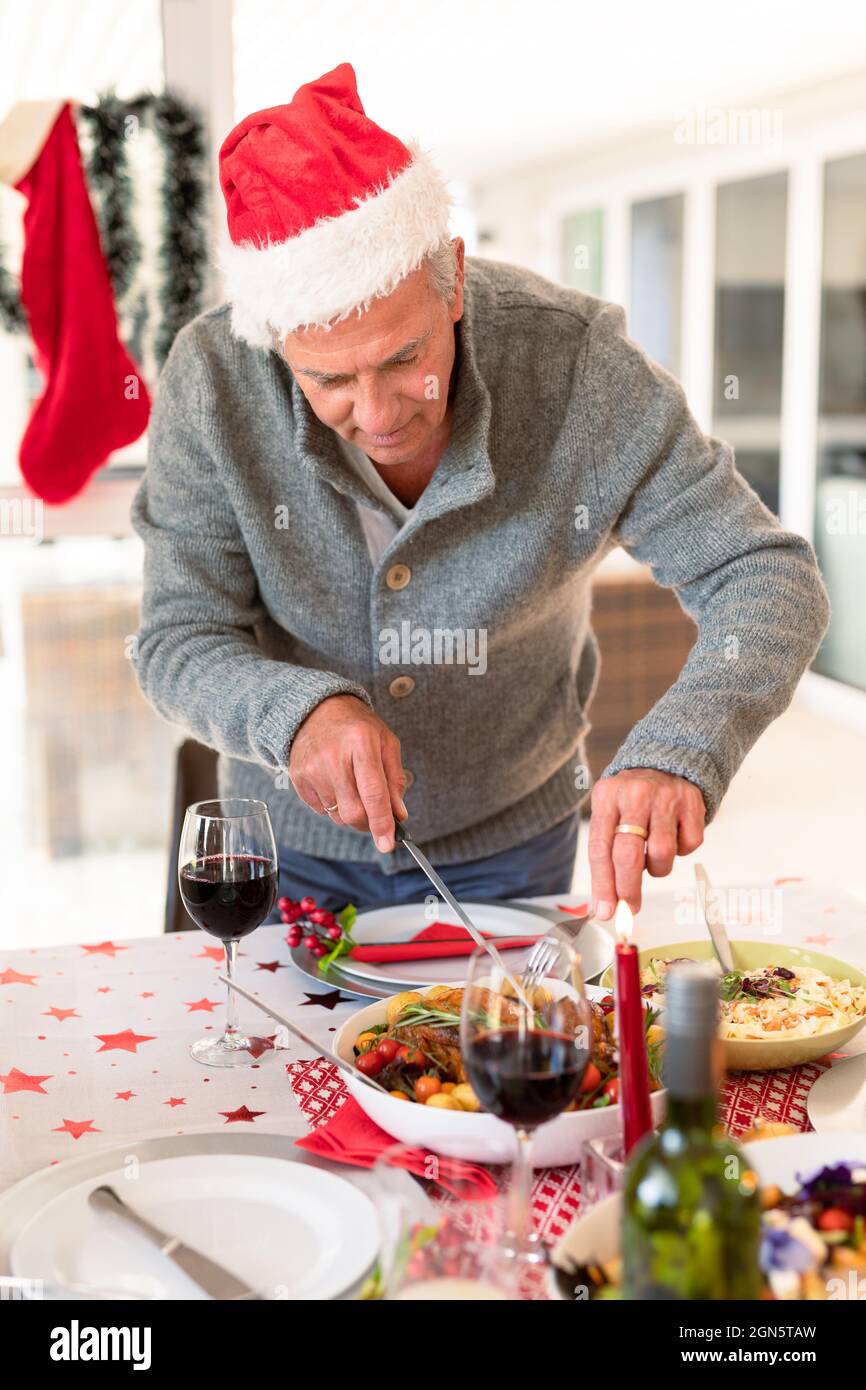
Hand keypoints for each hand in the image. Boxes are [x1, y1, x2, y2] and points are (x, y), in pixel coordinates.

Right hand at [288, 695, 407, 851]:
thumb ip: (394, 779)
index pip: (374, 794)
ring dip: (350, 812)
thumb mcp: (386, 743)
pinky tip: (335, 783)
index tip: (388, 844)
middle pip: (353, 812)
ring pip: (337, 815)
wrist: (316, 710)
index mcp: (361, 744)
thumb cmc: (357, 727)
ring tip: (352, 786)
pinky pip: (320, 810)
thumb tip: (398, 814)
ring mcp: (312, 768)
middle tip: (374, 816)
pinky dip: (333, 806)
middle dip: (368, 823)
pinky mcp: (298, 777)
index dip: (382, 823)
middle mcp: (333, 757)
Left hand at [588, 768, 705, 919]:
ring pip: (662, 854)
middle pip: (629, 854)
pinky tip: (674, 837)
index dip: (602, 885)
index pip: (600, 849)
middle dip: (627, 889)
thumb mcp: (610, 812)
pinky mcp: (692, 804)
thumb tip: (604, 904)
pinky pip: (688, 846)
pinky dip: (681, 852)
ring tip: (653, 857)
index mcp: (607, 797)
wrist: (666, 762)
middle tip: (629, 907)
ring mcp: (665, 798)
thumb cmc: (631, 799)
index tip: (604, 911)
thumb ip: (606, 854)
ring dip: (657, 868)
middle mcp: (635, 795)